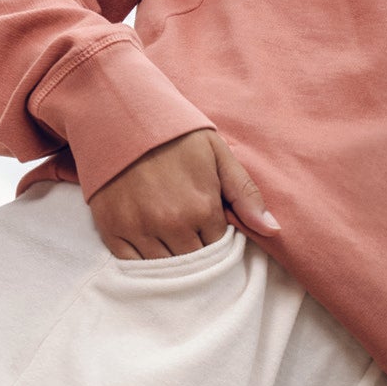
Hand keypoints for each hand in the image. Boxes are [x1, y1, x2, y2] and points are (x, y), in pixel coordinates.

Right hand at [89, 128, 278, 259]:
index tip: (212, 226)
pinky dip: (144, 262)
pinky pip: (133, 265)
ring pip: (165, 269)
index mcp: (201, 208)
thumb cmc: (176, 136)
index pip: (219, 246)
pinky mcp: (111, 230)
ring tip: (173, 240)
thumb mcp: (218, 155)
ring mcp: (138, 229)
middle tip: (193, 235)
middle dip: (198, 252)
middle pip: (194, 262)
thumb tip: (274, 230)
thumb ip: (246, 195)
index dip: (218, 238)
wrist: (122, 116)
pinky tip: (150, 246)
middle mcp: (171, 224)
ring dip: (173, 260)